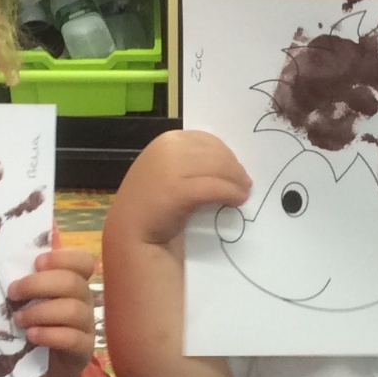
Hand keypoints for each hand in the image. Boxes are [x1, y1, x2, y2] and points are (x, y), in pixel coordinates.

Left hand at [8, 247, 97, 376]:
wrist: (45, 371)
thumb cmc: (34, 327)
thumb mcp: (30, 303)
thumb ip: (26, 285)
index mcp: (74, 282)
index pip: (83, 261)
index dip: (63, 258)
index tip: (36, 262)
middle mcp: (86, 300)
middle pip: (73, 283)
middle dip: (38, 284)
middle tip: (12, 292)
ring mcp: (88, 325)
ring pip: (73, 310)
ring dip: (40, 311)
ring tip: (18, 319)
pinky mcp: (84, 350)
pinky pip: (73, 338)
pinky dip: (50, 334)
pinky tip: (31, 336)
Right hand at [109, 130, 250, 246]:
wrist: (131, 236)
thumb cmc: (152, 207)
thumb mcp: (167, 172)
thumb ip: (189, 162)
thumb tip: (228, 164)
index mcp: (165, 141)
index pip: (206, 140)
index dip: (226, 154)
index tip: (236, 169)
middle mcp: (166, 148)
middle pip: (215, 153)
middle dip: (235, 168)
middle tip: (246, 183)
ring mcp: (169, 168)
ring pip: (217, 168)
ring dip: (236, 181)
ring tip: (245, 193)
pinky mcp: (176, 190)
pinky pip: (214, 188)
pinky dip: (230, 193)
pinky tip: (238, 201)